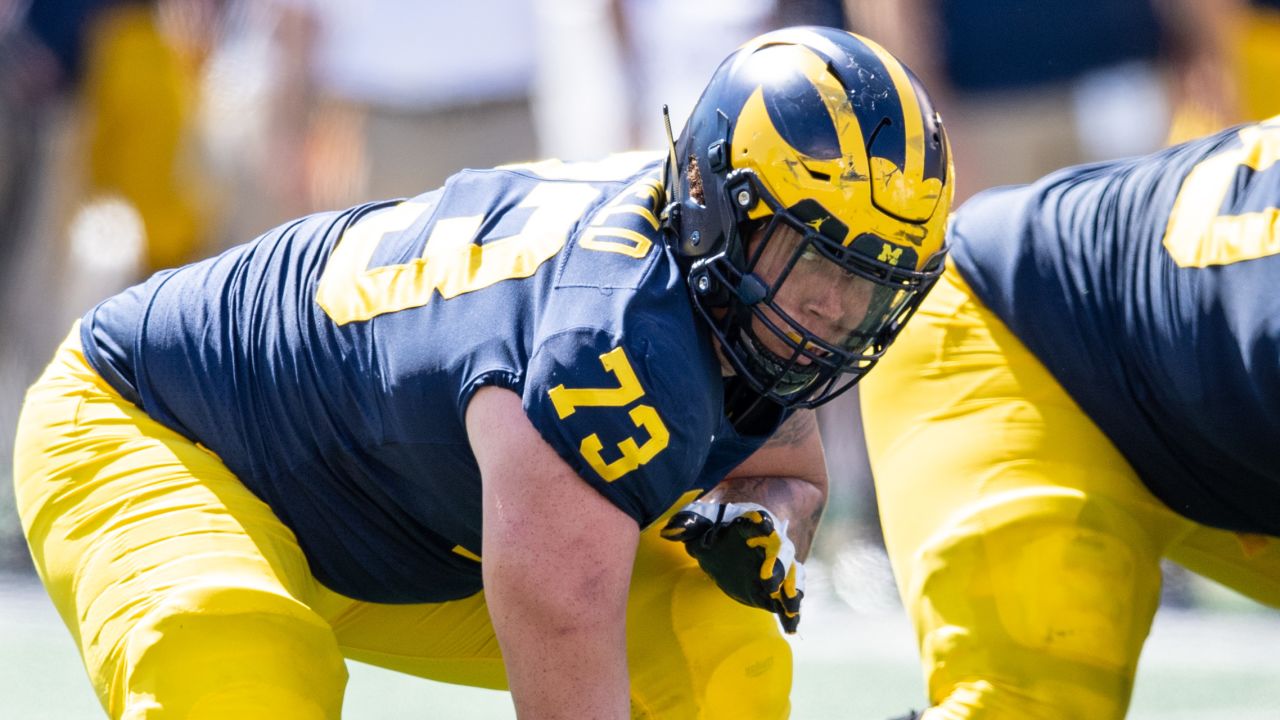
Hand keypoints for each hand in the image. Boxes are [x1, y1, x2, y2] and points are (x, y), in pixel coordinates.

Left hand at [660, 501, 804, 632]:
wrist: (724, 547)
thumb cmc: (711, 530)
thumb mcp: (697, 524)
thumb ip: (685, 524)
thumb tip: (669, 531)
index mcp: (751, 523)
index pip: (759, 519)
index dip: (761, 522)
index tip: (764, 526)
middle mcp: (770, 543)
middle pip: (782, 550)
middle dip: (779, 564)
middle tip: (769, 581)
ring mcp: (775, 566)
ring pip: (792, 574)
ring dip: (793, 588)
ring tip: (789, 606)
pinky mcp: (773, 588)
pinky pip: (788, 598)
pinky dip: (791, 611)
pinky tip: (791, 627)